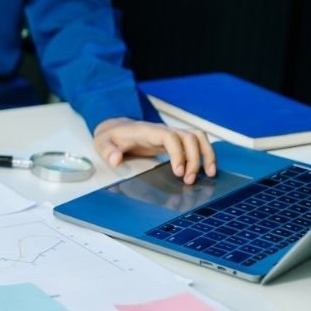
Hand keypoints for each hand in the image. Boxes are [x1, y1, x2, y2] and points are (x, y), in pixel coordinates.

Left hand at [93, 118, 216, 184]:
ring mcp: (171, 134)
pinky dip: (205, 154)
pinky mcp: (174, 141)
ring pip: (198, 137)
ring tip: (208, 174)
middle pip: (190, 137)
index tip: (178, 172)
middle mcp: (163, 130)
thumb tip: (115, 160)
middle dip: (194, 159)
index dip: (178, 153)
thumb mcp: (102, 143)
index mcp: (147, 131)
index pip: (171, 137)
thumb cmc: (111, 137)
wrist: (115, 129)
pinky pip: (196, 143)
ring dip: (206, 155)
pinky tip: (206, 170)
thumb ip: (108, 151)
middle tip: (188, 180)